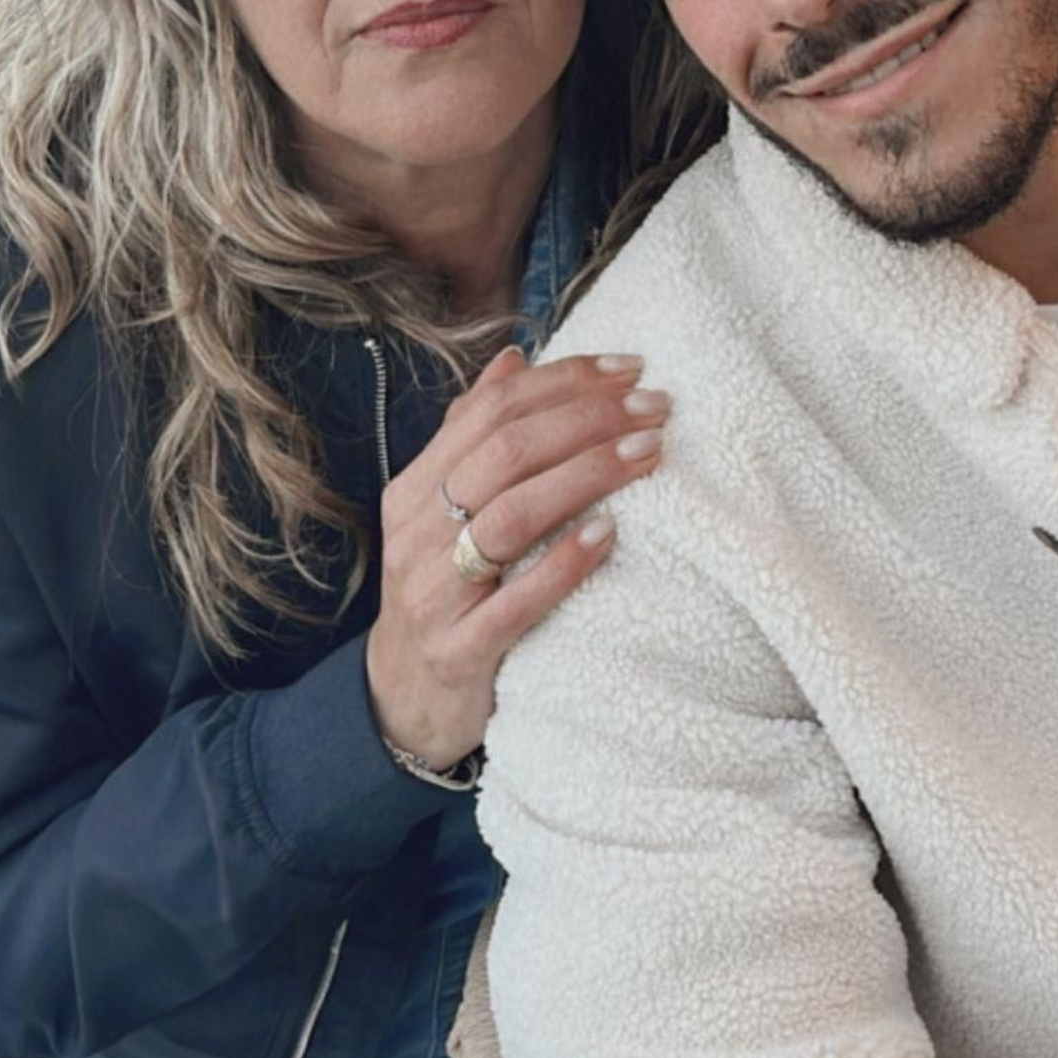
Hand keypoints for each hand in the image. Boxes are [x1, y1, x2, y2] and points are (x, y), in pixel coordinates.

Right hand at [366, 347, 668, 769]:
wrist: (402, 698)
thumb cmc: (441, 591)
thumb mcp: (442, 512)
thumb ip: (473, 436)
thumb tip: (515, 358)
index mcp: (414, 489)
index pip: (489, 411)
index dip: (561, 382)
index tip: (628, 369)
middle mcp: (416, 533)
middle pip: (505, 453)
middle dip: (587, 419)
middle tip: (654, 407)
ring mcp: (433, 593)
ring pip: (512, 515)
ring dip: (587, 475)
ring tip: (647, 453)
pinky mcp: (459, 649)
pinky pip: (516, 601)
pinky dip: (564, 563)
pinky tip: (610, 535)